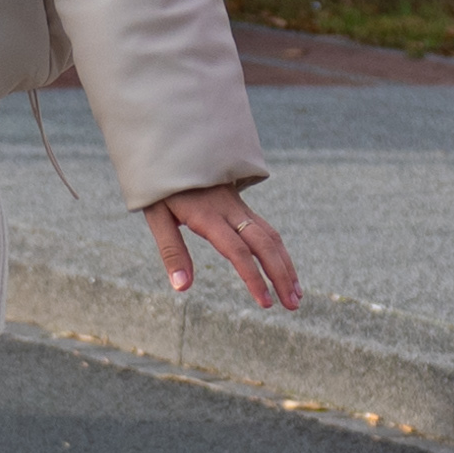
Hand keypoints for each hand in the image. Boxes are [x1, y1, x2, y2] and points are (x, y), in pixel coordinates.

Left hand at [145, 183, 296, 308]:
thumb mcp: (157, 216)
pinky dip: (280, 252)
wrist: (174, 147)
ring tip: (296, 295)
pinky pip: (266, 229)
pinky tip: (284, 270)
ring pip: (271, 236)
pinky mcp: (241, 205)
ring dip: (286, 265)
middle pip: (264, 244)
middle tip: (293, 306)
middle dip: (281, 276)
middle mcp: (229, 210)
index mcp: (208, 215)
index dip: (253, 278)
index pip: (237, 251)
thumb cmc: (161, 187)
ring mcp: (238, 206)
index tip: (265, 303)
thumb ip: (171, 251)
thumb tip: (182, 287)